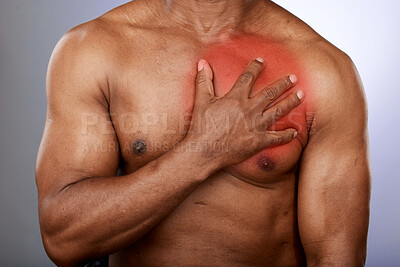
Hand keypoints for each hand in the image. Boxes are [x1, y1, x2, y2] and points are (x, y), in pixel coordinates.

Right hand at [185, 58, 303, 167]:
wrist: (204, 151)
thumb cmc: (201, 127)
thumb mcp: (201, 101)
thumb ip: (203, 81)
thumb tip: (202, 63)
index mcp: (236, 98)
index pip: (248, 77)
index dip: (255, 67)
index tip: (261, 61)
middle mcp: (249, 109)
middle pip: (271, 92)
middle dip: (284, 83)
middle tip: (293, 77)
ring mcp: (256, 125)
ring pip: (278, 111)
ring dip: (291, 102)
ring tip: (301, 95)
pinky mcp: (259, 141)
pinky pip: (277, 137)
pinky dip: (287, 135)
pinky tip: (295, 131)